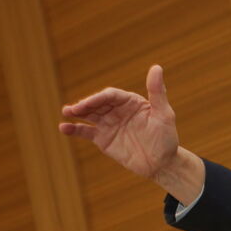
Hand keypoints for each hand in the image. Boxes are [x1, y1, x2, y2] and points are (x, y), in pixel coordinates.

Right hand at [59, 65, 202, 202]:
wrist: (162, 164)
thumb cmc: (166, 138)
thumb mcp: (164, 114)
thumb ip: (158, 92)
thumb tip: (156, 67)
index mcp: (130, 101)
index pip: (110, 95)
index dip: (98, 98)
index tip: (88, 104)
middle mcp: (117, 110)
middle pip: (97, 104)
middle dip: (85, 105)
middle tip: (73, 109)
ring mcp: (108, 124)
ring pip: (88, 115)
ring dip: (76, 112)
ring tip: (66, 112)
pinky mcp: (102, 138)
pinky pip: (85, 132)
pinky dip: (74, 129)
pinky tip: (64, 128)